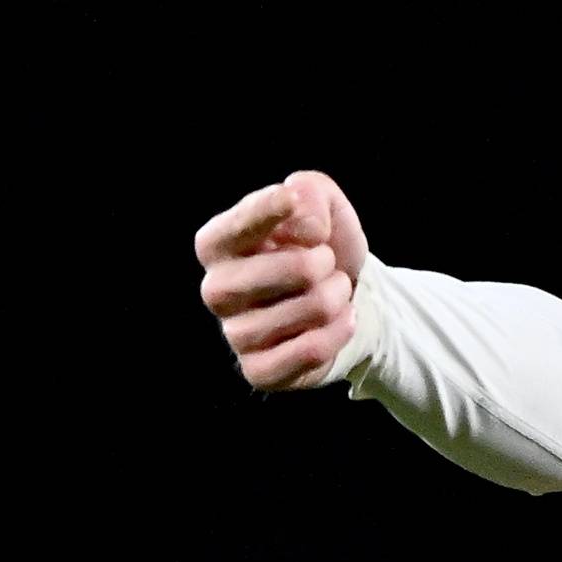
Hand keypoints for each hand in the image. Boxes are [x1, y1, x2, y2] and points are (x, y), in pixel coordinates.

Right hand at [195, 170, 369, 389]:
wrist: (344, 297)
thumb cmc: (319, 245)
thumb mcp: (318, 202)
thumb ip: (309, 192)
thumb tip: (307, 229)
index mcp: (218, 245)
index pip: (236, 228)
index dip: (264, 212)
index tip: (289, 201)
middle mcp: (216, 290)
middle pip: (283, 271)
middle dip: (321, 263)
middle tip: (327, 263)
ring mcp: (235, 334)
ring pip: (304, 311)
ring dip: (335, 297)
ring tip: (336, 291)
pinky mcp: (259, 370)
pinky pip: (308, 351)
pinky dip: (337, 332)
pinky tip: (342, 319)